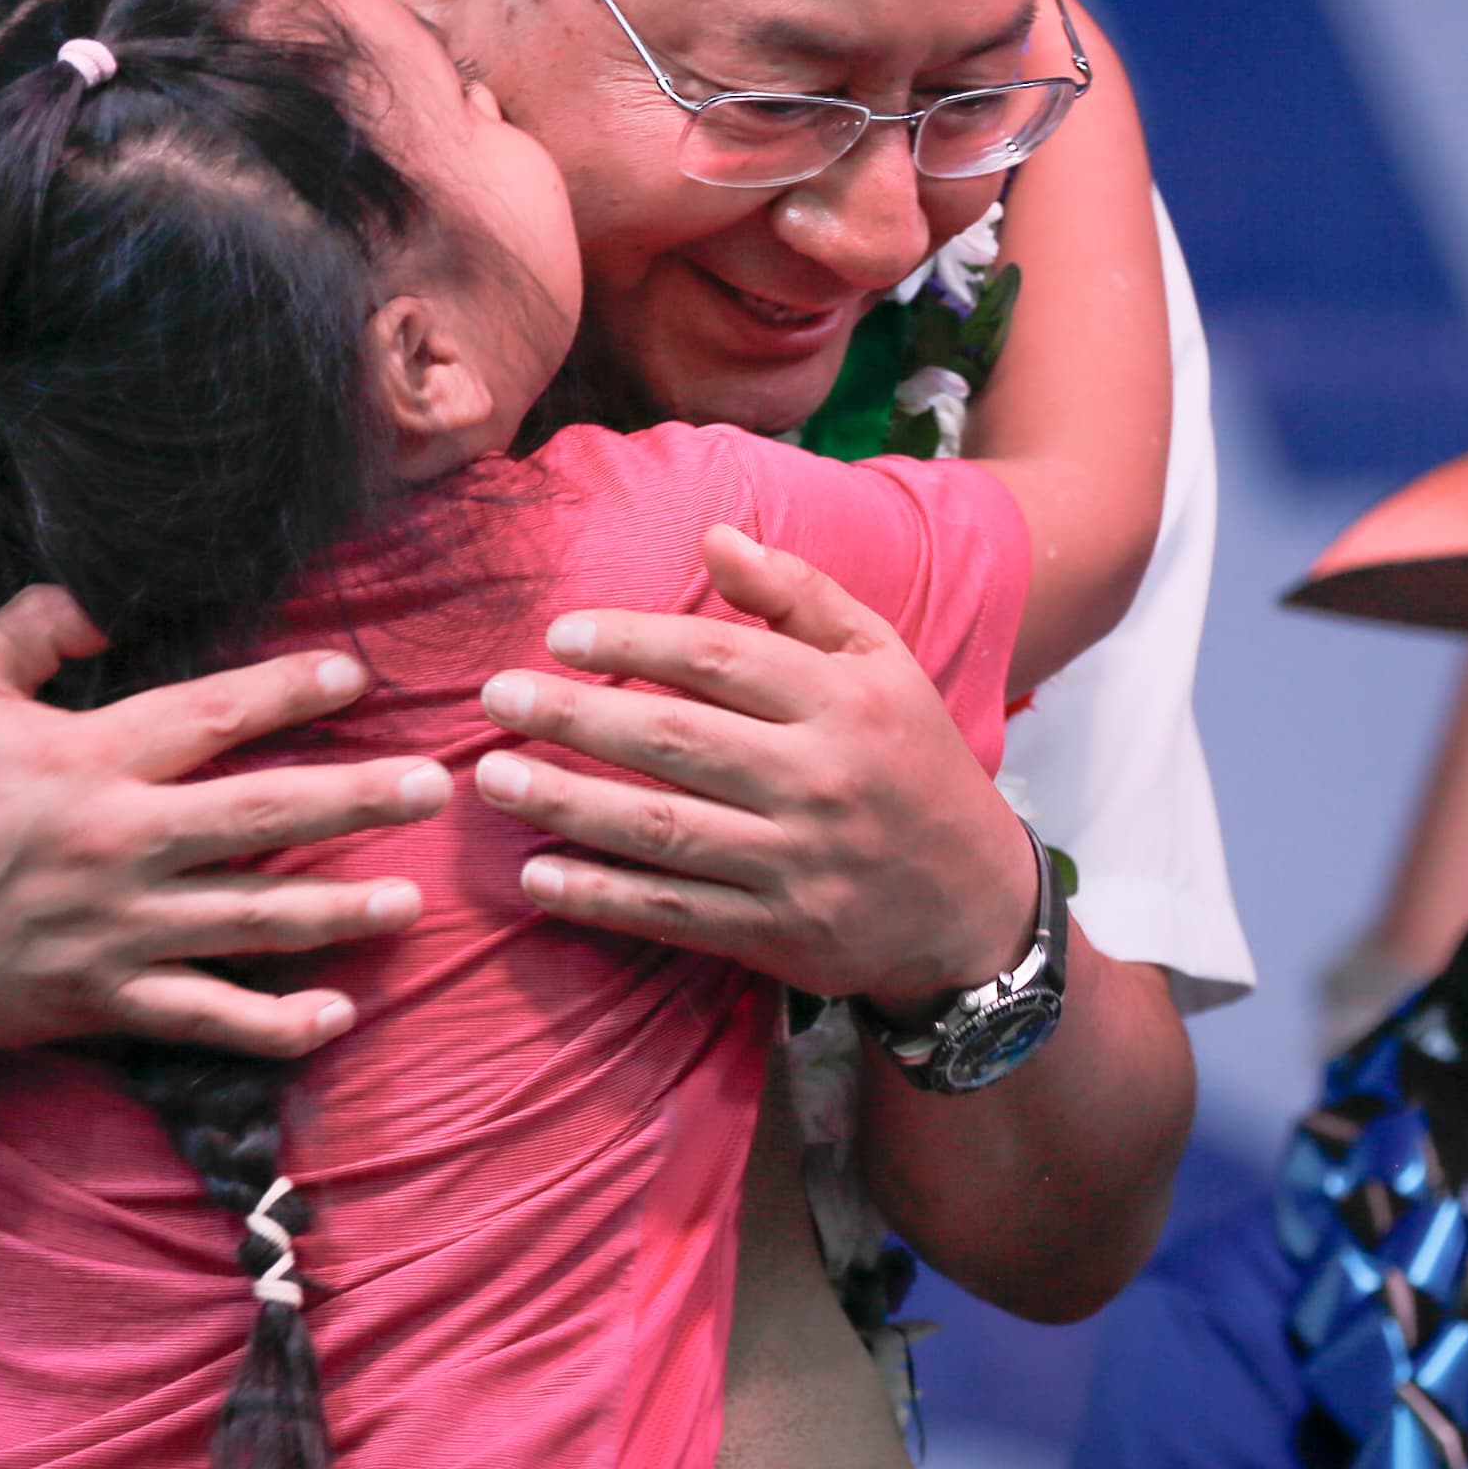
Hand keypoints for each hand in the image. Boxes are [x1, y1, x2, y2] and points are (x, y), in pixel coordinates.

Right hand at [0, 586, 448, 1057]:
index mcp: (87, 761)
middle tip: (433, 788)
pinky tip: (334, 1014)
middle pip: (261, 817)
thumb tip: (105, 591)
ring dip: (340, 913)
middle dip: (356, 800)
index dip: (288, 689)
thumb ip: (32, 628)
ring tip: (409, 902)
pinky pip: (206, 1018)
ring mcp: (118, 931)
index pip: (211, 715)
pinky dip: (274, 1023)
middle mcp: (117, 845)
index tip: (353, 672)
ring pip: (252, 920)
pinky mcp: (106, 1001)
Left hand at [469, 523, 1032, 1010]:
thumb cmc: (911, 762)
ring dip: (568, 803)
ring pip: (663, 828)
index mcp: (843, 700)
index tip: (558, 635)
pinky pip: (673, 911)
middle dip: (576, 716)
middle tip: (496, 698)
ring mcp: (796, 863)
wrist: (974, 904)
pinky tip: (537, 877)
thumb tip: (715, 536)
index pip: (717, 660)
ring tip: (492, 780)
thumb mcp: (881, 662)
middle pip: (676, 739)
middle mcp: (819, 779)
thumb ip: (800, 596)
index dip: (630, 641)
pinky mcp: (778, 932)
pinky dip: (600, 897)